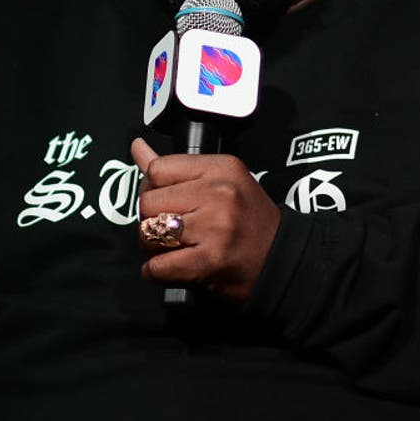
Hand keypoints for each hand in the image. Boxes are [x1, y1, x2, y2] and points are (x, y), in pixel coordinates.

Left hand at [132, 137, 280, 301]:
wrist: (282, 259)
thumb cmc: (249, 220)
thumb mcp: (221, 182)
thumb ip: (177, 169)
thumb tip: (137, 148)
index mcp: (221, 168)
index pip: (158, 169)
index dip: (153, 188)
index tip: (165, 202)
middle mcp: (218, 194)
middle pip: (149, 202)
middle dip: (151, 220)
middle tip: (168, 230)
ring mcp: (214, 227)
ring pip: (149, 232)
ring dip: (152, 246)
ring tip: (170, 249)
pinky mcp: (210, 260)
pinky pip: (158, 266)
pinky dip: (156, 272)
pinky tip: (170, 268)